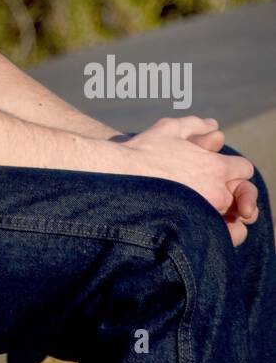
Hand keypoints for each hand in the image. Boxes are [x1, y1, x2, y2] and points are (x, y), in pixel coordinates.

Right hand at [120, 116, 255, 247]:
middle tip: (209, 190)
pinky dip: (214, 231)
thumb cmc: (143, 151)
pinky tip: (195, 222)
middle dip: (230, 190)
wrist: (118, 177)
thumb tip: (214, 126)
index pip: (244, 170)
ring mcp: (206, 215)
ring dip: (222, 211)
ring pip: (231, 218)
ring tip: (200, 207)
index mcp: (216, 167)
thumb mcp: (170, 129)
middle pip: (241, 195)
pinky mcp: (192, 232)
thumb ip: (196, 125)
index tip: (217, 171)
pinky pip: (219, 238)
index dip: (232, 169)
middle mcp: (217, 193)